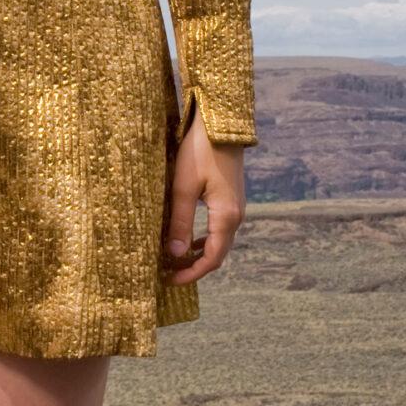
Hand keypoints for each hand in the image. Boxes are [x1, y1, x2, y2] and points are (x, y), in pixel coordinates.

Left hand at [164, 107, 244, 284]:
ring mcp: (236, 207)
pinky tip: (188, 239)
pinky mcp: (231, 199)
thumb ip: (180, 222)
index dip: (192, 273)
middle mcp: (236, 216)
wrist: (221, 124)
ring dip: (199, 254)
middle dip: (195, 267)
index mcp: (226, 216)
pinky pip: (219, 229)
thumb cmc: (199, 152)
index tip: (171, 281)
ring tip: (176, 260)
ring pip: (219, 242)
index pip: (212, 258)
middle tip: (170, 274)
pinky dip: (204, 240)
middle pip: (218, 254)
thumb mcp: (183, 187)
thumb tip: (175, 255)